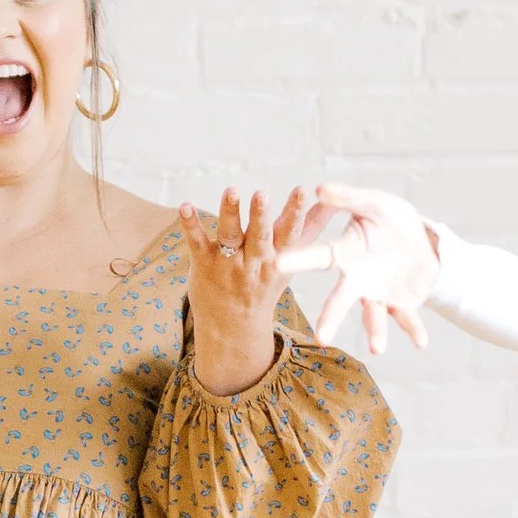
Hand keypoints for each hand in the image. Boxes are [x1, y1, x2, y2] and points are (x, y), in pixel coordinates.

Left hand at [179, 188, 307, 397]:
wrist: (234, 327)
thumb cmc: (265, 285)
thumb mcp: (291, 261)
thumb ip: (310, 228)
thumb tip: (332, 202)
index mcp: (278, 258)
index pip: (290, 233)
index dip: (296, 212)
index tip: (303, 190)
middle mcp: (254, 261)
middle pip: (259, 236)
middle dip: (261, 216)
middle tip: (262, 193)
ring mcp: (228, 263)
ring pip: (229, 236)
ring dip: (230, 213)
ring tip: (232, 191)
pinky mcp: (205, 264)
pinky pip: (197, 243)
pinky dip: (191, 225)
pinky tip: (185, 206)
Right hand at [283, 181, 437, 358]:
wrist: (421, 241)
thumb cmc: (390, 220)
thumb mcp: (374, 203)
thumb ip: (348, 198)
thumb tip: (319, 188)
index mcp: (345, 254)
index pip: (318, 257)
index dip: (299, 259)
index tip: (278, 262)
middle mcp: (357, 280)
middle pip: (340, 300)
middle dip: (331, 319)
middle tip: (321, 338)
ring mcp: (378, 294)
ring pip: (373, 315)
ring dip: (375, 331)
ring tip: (376, 348)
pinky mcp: (401, 304)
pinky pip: (407, 318)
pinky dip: (414, 330)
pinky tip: (421, 343)